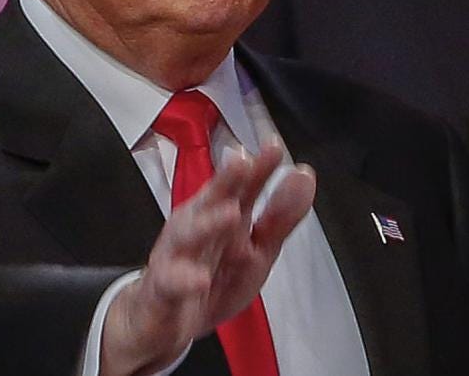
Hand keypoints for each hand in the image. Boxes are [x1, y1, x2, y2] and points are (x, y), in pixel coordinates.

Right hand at [100, 144, 315, 375]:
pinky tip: (200, 280)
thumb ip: (280, 217)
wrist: (165, 321)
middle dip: (226, 180)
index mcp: (223, 213)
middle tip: (243, 162)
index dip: (258, 167)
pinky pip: (172, 281)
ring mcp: (177, 253)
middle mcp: (198, 225)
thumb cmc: (213, 277)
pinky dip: (184, 279)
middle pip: (212, 198)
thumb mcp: (256, 251)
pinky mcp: (163, 285)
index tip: (274, 147)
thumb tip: (304, 176)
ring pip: (189, 234)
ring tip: (232, 214)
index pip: (242, 185)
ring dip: (209, 223)